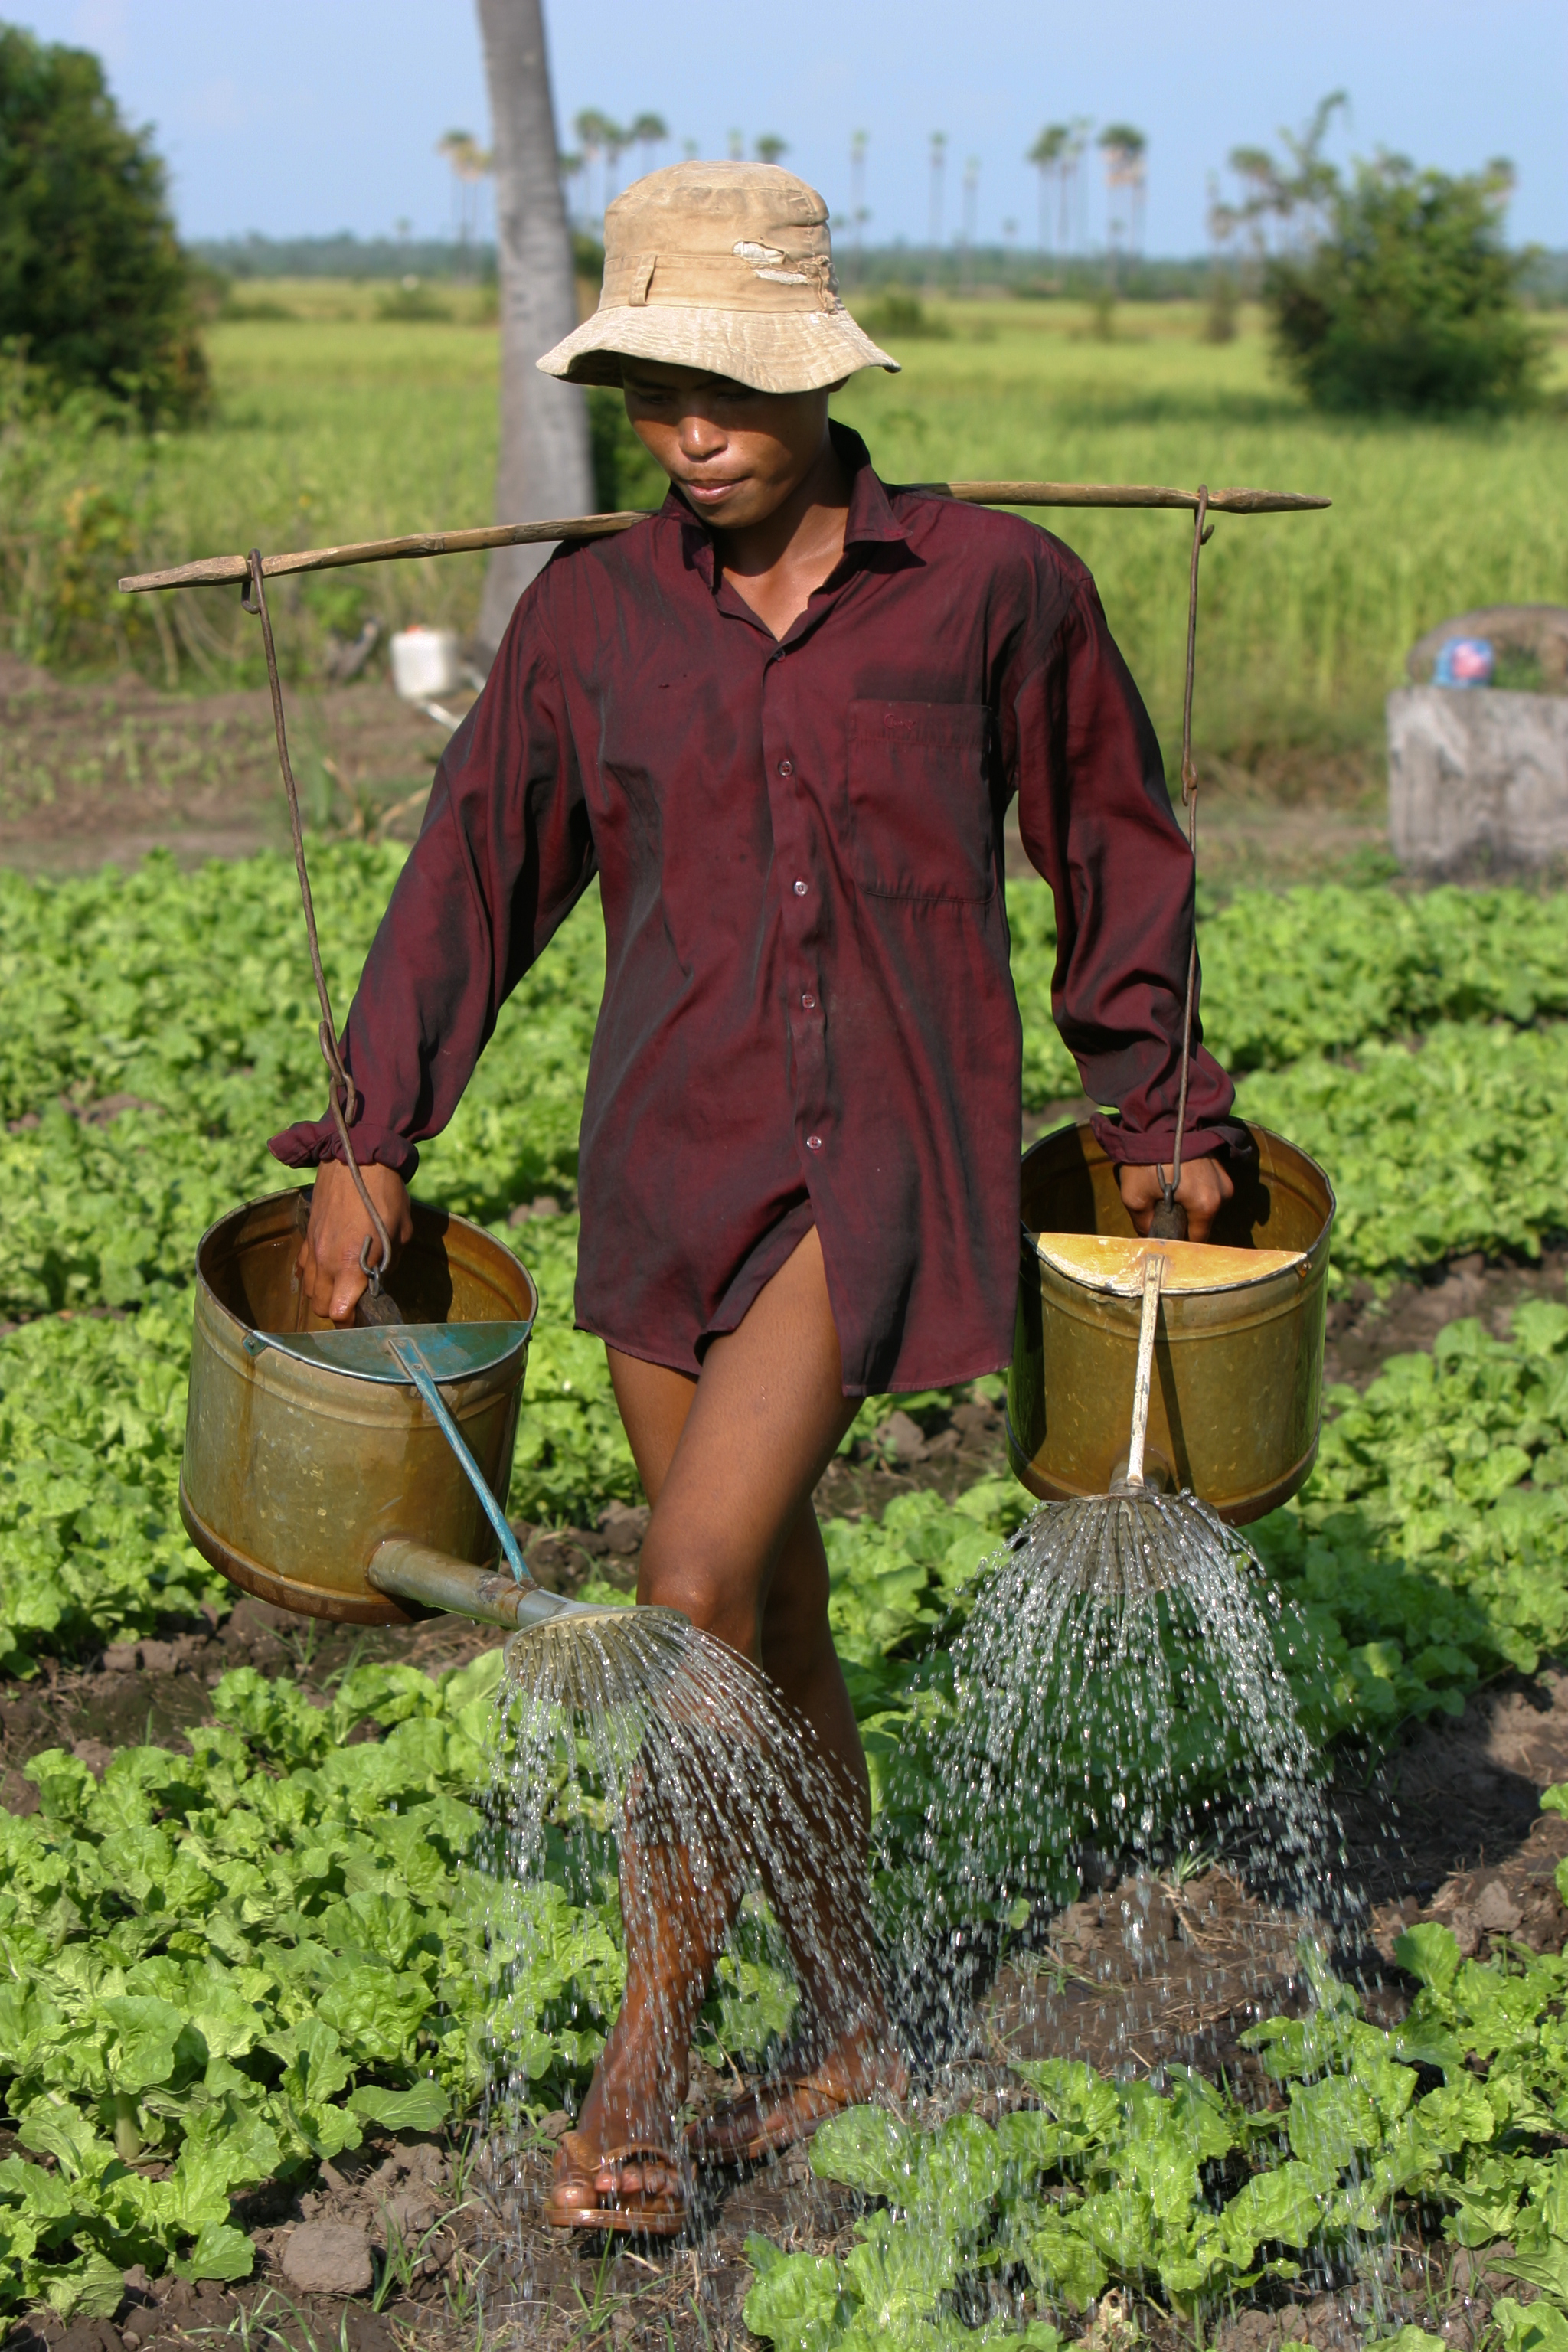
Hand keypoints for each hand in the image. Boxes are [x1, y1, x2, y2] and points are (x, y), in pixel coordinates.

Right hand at [296, 1160, 413, 1323]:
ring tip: (343, 1286)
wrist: (356, 1158)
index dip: (351, 1322)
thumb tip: (379, 1279)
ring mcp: (313, 1250)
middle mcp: (326, 1262)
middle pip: (321, 1308)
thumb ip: (389, 1263)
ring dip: (324, 1295)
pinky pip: (303, 1269)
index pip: (339, 1313)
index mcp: (350, 1266)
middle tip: (355, 1302)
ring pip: (309, 1291)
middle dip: (337, 1311)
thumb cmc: (385, 1195)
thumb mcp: (400, 1233)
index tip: (363, 1317)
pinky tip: (328, 1268)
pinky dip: (312, 1275)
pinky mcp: (307, 1237)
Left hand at [1117, 1154, 1233, 1242]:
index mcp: (1207, 1205)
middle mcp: (1222, 1193)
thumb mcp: (1135, 1196)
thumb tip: (1149, 1234)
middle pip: (1203, 1219)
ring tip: (1168, 1188)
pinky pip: (1208, 1184)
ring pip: (1206, 1201)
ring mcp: (1224, 1176)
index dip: (1179, 1239)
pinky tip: (1176, 1176)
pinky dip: (1194, 1184)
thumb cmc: (1147, 1160)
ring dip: (1190, 1199)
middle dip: (1184, 1217)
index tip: (1165, 1233)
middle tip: (1162, 1206)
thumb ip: (1143, 1222)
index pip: (1197, 1238)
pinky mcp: (1220, 1162)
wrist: (1158, 1118)